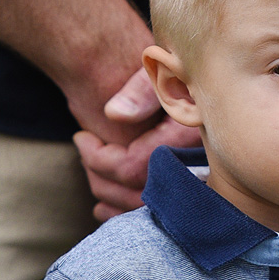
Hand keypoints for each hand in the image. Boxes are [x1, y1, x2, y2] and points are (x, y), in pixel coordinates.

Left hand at [72, 64, 199, 221]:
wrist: (197, 75)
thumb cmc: (175, 66)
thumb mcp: (159, 68)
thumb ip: (140, 90)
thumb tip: (113, 114)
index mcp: (185, 134)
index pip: (134, 165)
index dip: (98, 158)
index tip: (81, 137)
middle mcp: (194, 163)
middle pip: (137, 194)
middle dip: (101, 178)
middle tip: (83, 152)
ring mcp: (194, 178)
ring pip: (144, 208)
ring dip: (109, 197)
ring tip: (90, 173)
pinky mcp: (190, 186)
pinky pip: (156, 213)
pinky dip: (125, 213)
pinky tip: (104, 206)